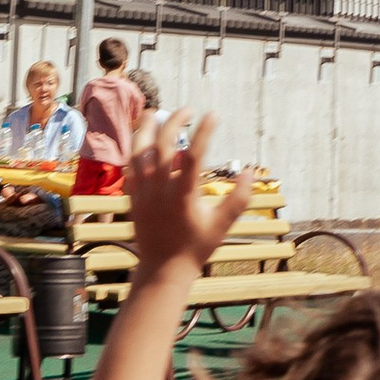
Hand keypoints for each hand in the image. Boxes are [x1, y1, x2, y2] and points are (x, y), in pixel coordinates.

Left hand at [125, 109, 252, 282]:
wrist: (163, 268)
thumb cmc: (196, 247)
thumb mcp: (222, 225)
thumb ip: (238, 199)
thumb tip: (249, 172)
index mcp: (184, 194)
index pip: (194, 153)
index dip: (204, 131)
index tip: (213, 115)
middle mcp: (160, 189)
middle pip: (164, 144)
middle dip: (175, 120)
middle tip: (188, 110)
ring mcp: (143, 192)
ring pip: (139, 151)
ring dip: (147, 128)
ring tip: (155, 112)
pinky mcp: (132, 197)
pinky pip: (130, 166)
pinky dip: (136, 149)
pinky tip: (144, 140)